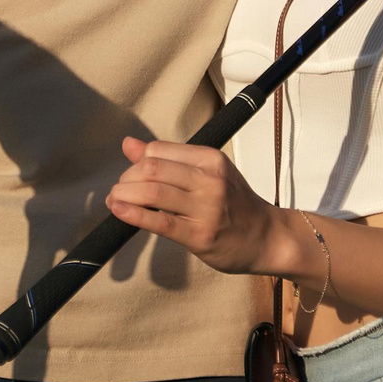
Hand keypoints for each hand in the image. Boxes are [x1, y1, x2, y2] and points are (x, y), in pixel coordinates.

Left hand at [105, 136, 296, 276]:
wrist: (267, 237)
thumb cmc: (234, 204)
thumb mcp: (208, 172)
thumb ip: (169, 159)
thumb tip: (129, 144)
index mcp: (210, 159)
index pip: (158, 150)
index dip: (135, 162)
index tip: (130, 177)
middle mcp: (209, 179)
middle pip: (152, 169)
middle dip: (126, 180)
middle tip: (119, 191)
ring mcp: (206, 208)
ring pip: (153, 192)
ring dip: (124, 195)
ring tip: (114, 201)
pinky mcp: (200, 235)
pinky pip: (160, 222)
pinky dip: (134, 214)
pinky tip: (119, 212)